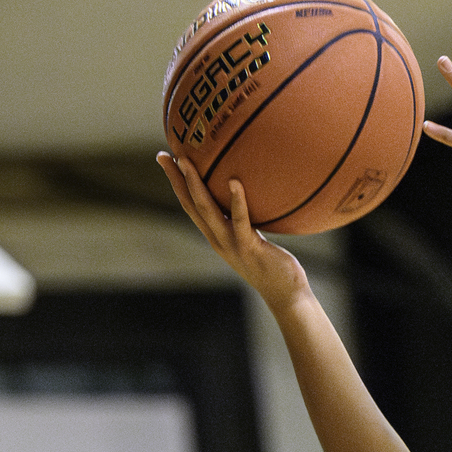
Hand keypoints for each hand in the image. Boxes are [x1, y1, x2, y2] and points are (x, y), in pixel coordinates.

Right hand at [156, 153, 311, 314]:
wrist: (286, 296)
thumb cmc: (275, 266)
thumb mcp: (255, 239)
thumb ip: (247, 221)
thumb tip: (251, 195)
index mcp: (217, 237)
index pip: (191, 207)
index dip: (177, 184)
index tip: (166, 160)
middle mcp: (218, 240)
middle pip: (191, 205)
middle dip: (176, 180)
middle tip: (165, 155)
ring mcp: (231, 244)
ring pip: (206, 211)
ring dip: (195, 185)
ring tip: (187, 161)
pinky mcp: (249, 247)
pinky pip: (240, 221)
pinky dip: (236, 201)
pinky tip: (234, 182)